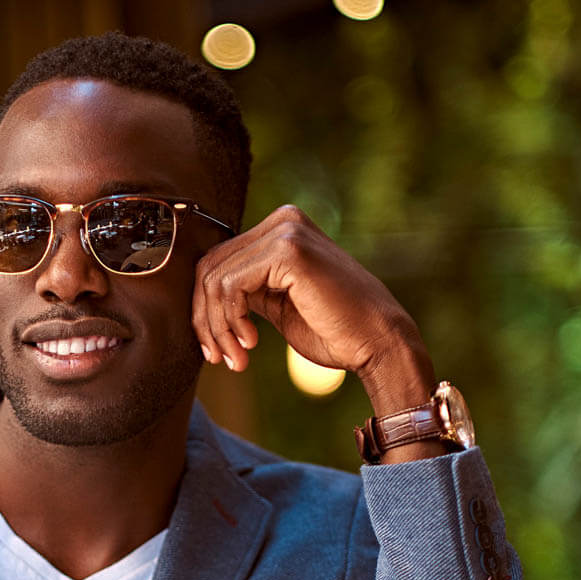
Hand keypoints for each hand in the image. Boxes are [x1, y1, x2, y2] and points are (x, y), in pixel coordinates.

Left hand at [192, 205, 435, 415]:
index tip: (215, 350)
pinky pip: (231, 286)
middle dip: (206, 321)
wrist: (377, 343)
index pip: (217, 262)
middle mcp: (283, 221)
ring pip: (215, 279)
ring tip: (238, 358)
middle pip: (209, 268)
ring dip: (218, 328)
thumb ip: (246, 292)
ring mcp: (286, 231)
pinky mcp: (288, 251)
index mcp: (281, 230)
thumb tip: (203, 297)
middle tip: (220, 358)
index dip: (205, 309)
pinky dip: (231, 320)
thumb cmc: (334, 331)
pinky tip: (251, 343)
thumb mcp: (277, 305)